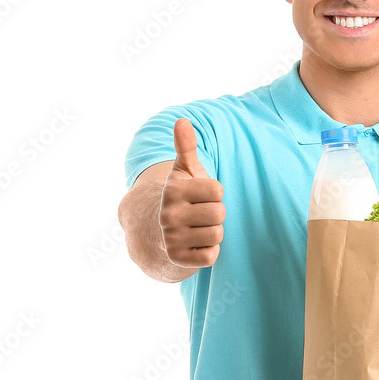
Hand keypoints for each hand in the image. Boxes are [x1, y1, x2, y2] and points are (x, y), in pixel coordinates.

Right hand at [158, 118, 225, 267]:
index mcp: (173, 190)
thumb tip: (182, 120)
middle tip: (201, 213)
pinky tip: (196, 244)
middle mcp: (168, 214)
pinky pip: (211, 256)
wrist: (158, 231)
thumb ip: (185, 146)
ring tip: (198, 227)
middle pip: (220, 213)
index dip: (215, 193)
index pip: (218, 190)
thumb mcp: (183, 170)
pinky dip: (209, 251)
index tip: (202, 195)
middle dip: (215, 214)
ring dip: (213, 232)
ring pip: (217, 234)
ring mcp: (172, 238)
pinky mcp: (177, 258)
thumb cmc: (182, 196)